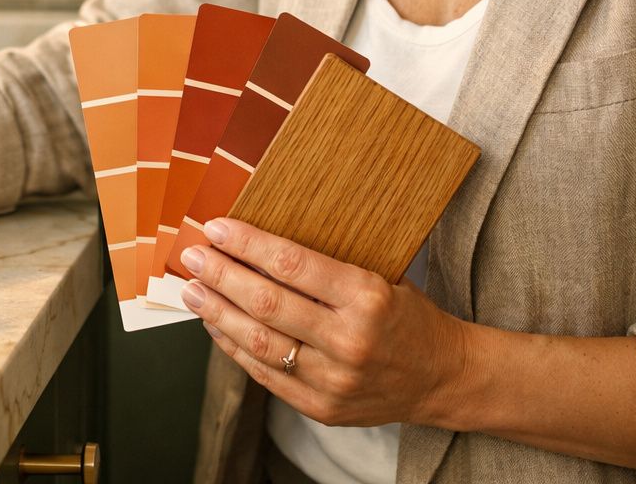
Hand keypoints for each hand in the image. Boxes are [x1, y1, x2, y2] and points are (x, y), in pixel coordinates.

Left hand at [178, 218, 472, 428]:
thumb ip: (325, 268)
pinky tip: (215, 324)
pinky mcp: (321, 407)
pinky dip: (233, 347)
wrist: (443, 377)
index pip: (293, 264)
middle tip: (192, 255)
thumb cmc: (405, 317)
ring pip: (258, 342)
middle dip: (221, 275)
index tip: (217, 228)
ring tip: (191, 289)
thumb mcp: (379, 277)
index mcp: (368, 297)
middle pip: (267, 303)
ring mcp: (334, 380)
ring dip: (216, 313)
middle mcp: (349, 341)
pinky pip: (264, 375)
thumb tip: (257, 243)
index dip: (248, 244)